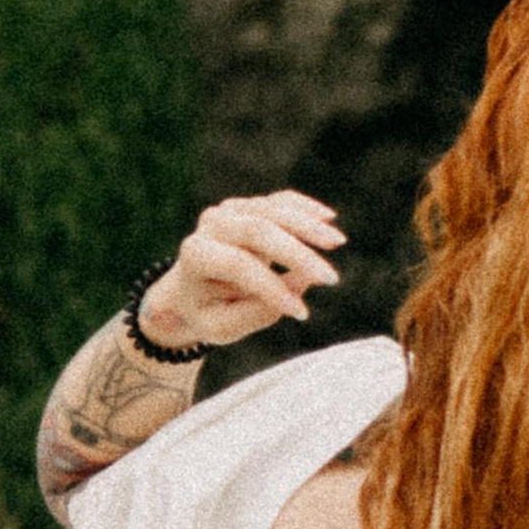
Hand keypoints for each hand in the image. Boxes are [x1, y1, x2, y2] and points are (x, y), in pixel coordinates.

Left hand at [140, 190, 343, 348]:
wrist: (190, 289)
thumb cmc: (208, 312)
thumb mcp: (222, 326)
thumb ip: (258, 311)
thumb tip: (303, 280)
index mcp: (195, 255)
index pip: (238, 265)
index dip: (272, 287)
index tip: (302, 313)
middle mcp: (211, 225)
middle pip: (258, 230)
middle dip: (297, 253)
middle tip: (331, 279)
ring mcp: (230, 210)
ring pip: (273, 210)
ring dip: (308, 225)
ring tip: (338, 242)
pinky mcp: (249, 206)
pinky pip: (281, 201)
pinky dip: (305, 208)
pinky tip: (329, 218)